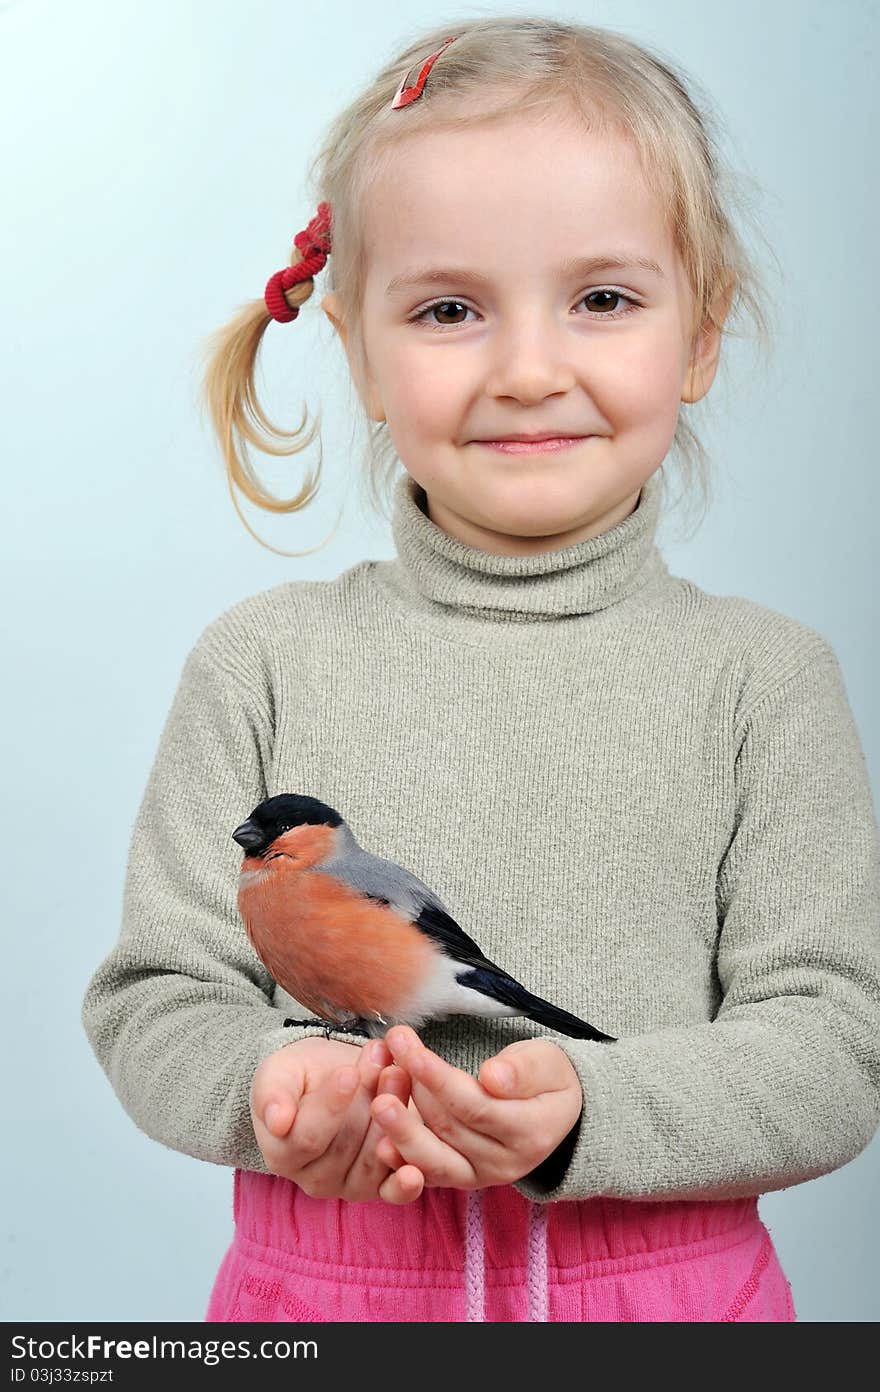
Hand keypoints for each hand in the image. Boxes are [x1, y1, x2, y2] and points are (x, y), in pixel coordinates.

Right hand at [250, 1034, 423, 1201]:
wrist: (330, 1077)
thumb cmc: (300, 1077)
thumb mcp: (278, 1074)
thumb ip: (272, 1094)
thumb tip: (277, 1121)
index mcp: (282, 1154)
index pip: (308, 1136)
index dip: (330, 1106)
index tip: (349, 1073)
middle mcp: (314, 1179)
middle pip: (346, 1146)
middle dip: (369, 1100)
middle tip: (385, 1062)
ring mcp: (348, 1186)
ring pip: (374, 1159)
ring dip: (394, 1118)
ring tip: (400, 1075)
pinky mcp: (379, 1187)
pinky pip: (392, 1191)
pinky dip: (404, 1182)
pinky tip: (415, 1170)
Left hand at [369, 1027, 582, 1201]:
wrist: (553, 1113)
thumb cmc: (547, 1079)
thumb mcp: (546, 1062)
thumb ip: (523, 1070)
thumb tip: (493, 1077)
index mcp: (531, 1132)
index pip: (476, 1107)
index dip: (439, 1080)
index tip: (411, 1050)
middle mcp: (506, 1163)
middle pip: (449, 1130)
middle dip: (414, 1091)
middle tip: (388, 1056)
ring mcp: (481, 1177)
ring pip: (432, 1158)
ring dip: (401, 1129)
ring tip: (378, 1099)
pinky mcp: (460, 1179)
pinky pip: (426, 1174)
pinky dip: (401, 1160)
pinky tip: (380, 1141)